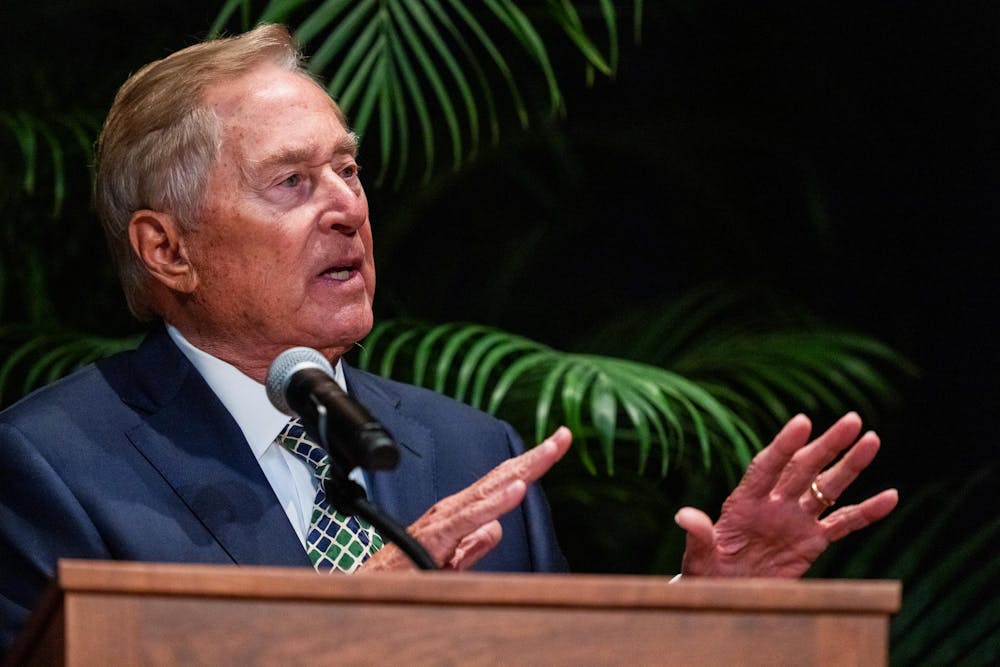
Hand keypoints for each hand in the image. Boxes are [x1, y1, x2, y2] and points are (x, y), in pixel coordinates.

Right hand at [363, 426, 571, 571]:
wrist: (372, 588)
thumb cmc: (405, 571)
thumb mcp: (450, 561)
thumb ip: (473, 545)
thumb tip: (496, 529)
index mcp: (462, 513)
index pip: (503, 483)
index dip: (532, 465)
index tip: (557, 445)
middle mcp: (456, 508)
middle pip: (503, 477)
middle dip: (535, 457)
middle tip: (564, 437)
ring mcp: (447, 518)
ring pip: (491, 490)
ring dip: (521, 470)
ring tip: (547, 454)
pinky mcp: (438, 535)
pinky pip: (471, 516)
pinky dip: (495, 502)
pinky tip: (516, 490)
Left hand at [675, 413, 897, 577]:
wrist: (724, 595)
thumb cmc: (706, 572)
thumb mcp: (698, 556)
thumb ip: (698, 535)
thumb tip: (683, 515)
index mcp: (743, 501)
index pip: (766, 466)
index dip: (783, 445)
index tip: (801, 423)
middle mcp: (773, 504)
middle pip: (803, 468)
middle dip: (827, 445)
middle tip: (852, 420)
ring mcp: (795, 520)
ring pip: (827, 487)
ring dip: (850, 466)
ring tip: (872, 440)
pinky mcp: (812, 541)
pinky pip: (843, 523)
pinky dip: (866, 512)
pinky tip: (890, 496)